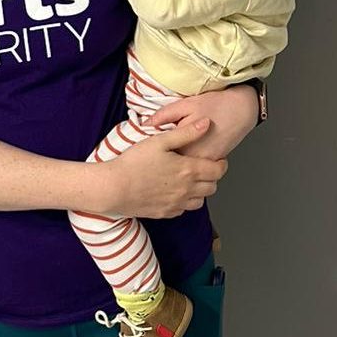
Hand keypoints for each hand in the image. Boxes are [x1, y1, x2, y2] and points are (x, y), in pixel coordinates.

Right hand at [103, 119, 227, 217]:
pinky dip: (185, 201)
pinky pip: (184, 209)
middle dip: (212, 177)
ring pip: (200, 201)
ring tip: (189, 179)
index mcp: (188, 170)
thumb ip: (186, 132)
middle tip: (203, 167)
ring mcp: (176, 204)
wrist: (113, 188)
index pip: (218, 171)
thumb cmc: (134, 162)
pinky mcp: (165, 213)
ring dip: (200, 191)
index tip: (217, 158)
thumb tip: (206, 123)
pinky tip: (175, 191)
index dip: (222, 164)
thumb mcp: (160, 141)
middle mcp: (186, 190)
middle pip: (212, 187)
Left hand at [152, 86, 259, 160]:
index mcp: (185, 145)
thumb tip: (146, 123)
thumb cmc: (214, 104)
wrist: (242, 109)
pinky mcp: (214, 163)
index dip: (154, 156)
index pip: (162, 158)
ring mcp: (206, 162)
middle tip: (158, 158)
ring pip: (187, 170)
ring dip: (178, 166)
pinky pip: (199, 169)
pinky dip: (192, 165)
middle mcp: (196, 158)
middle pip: (173, 167)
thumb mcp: (186, 104)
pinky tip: (188, 155)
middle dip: (165, 164)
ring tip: (171, 158)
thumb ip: (164, 115)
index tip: (148, 153)